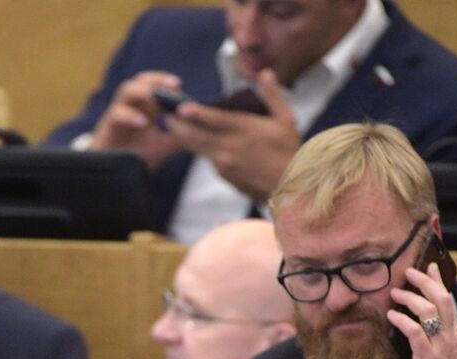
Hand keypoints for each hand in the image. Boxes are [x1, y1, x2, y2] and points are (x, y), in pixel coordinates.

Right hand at [90, 71, 186, 168]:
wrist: (114, 174)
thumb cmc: (137, 156)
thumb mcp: (164, 146)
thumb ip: (179, 135)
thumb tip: (200, 128)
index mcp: (144, 107)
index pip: (154, 85)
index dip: (166, 82)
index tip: (181, 86)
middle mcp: (131, 105)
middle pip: (140, 81)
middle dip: (157, 80)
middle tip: (175, 84)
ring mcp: (118, 114)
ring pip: (126, 91)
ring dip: (143, 92)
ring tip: (157, 99)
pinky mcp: (108, 126)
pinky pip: (116, 114)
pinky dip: (129, 116)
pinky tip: (143, 123)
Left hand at [167, 69, 300, 200]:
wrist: (292, 188)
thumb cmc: (291, 152)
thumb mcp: (286, 120)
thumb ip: (272, 95)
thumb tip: (265, 73)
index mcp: (244, 131)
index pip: (214, 120)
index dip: (195, 114)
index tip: (180, 107)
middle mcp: (231, 148)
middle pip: (196, 137)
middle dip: (177, 126)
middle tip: (165, 115)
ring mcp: (226, 165)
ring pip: (198, 149)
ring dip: (184, 138)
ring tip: (172, 125)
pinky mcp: (226, 177)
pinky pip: (210, 161)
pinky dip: (204, 151)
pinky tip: (199, 142)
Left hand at [387, 262, 456, 358]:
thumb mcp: (443, 354)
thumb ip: (437, 337)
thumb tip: (422, 322)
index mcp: (455, 334)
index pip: (449, 301)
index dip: (439, 282)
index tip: (430, 267)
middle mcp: (451, 336)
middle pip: (441, 299)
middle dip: (425, 282)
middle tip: (409, 272)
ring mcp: (440, 345)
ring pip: (429, 311)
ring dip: (410, 299)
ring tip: (395, 294)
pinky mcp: (428, 356)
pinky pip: (414, 331)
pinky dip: (402, 320)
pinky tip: (392, 315)